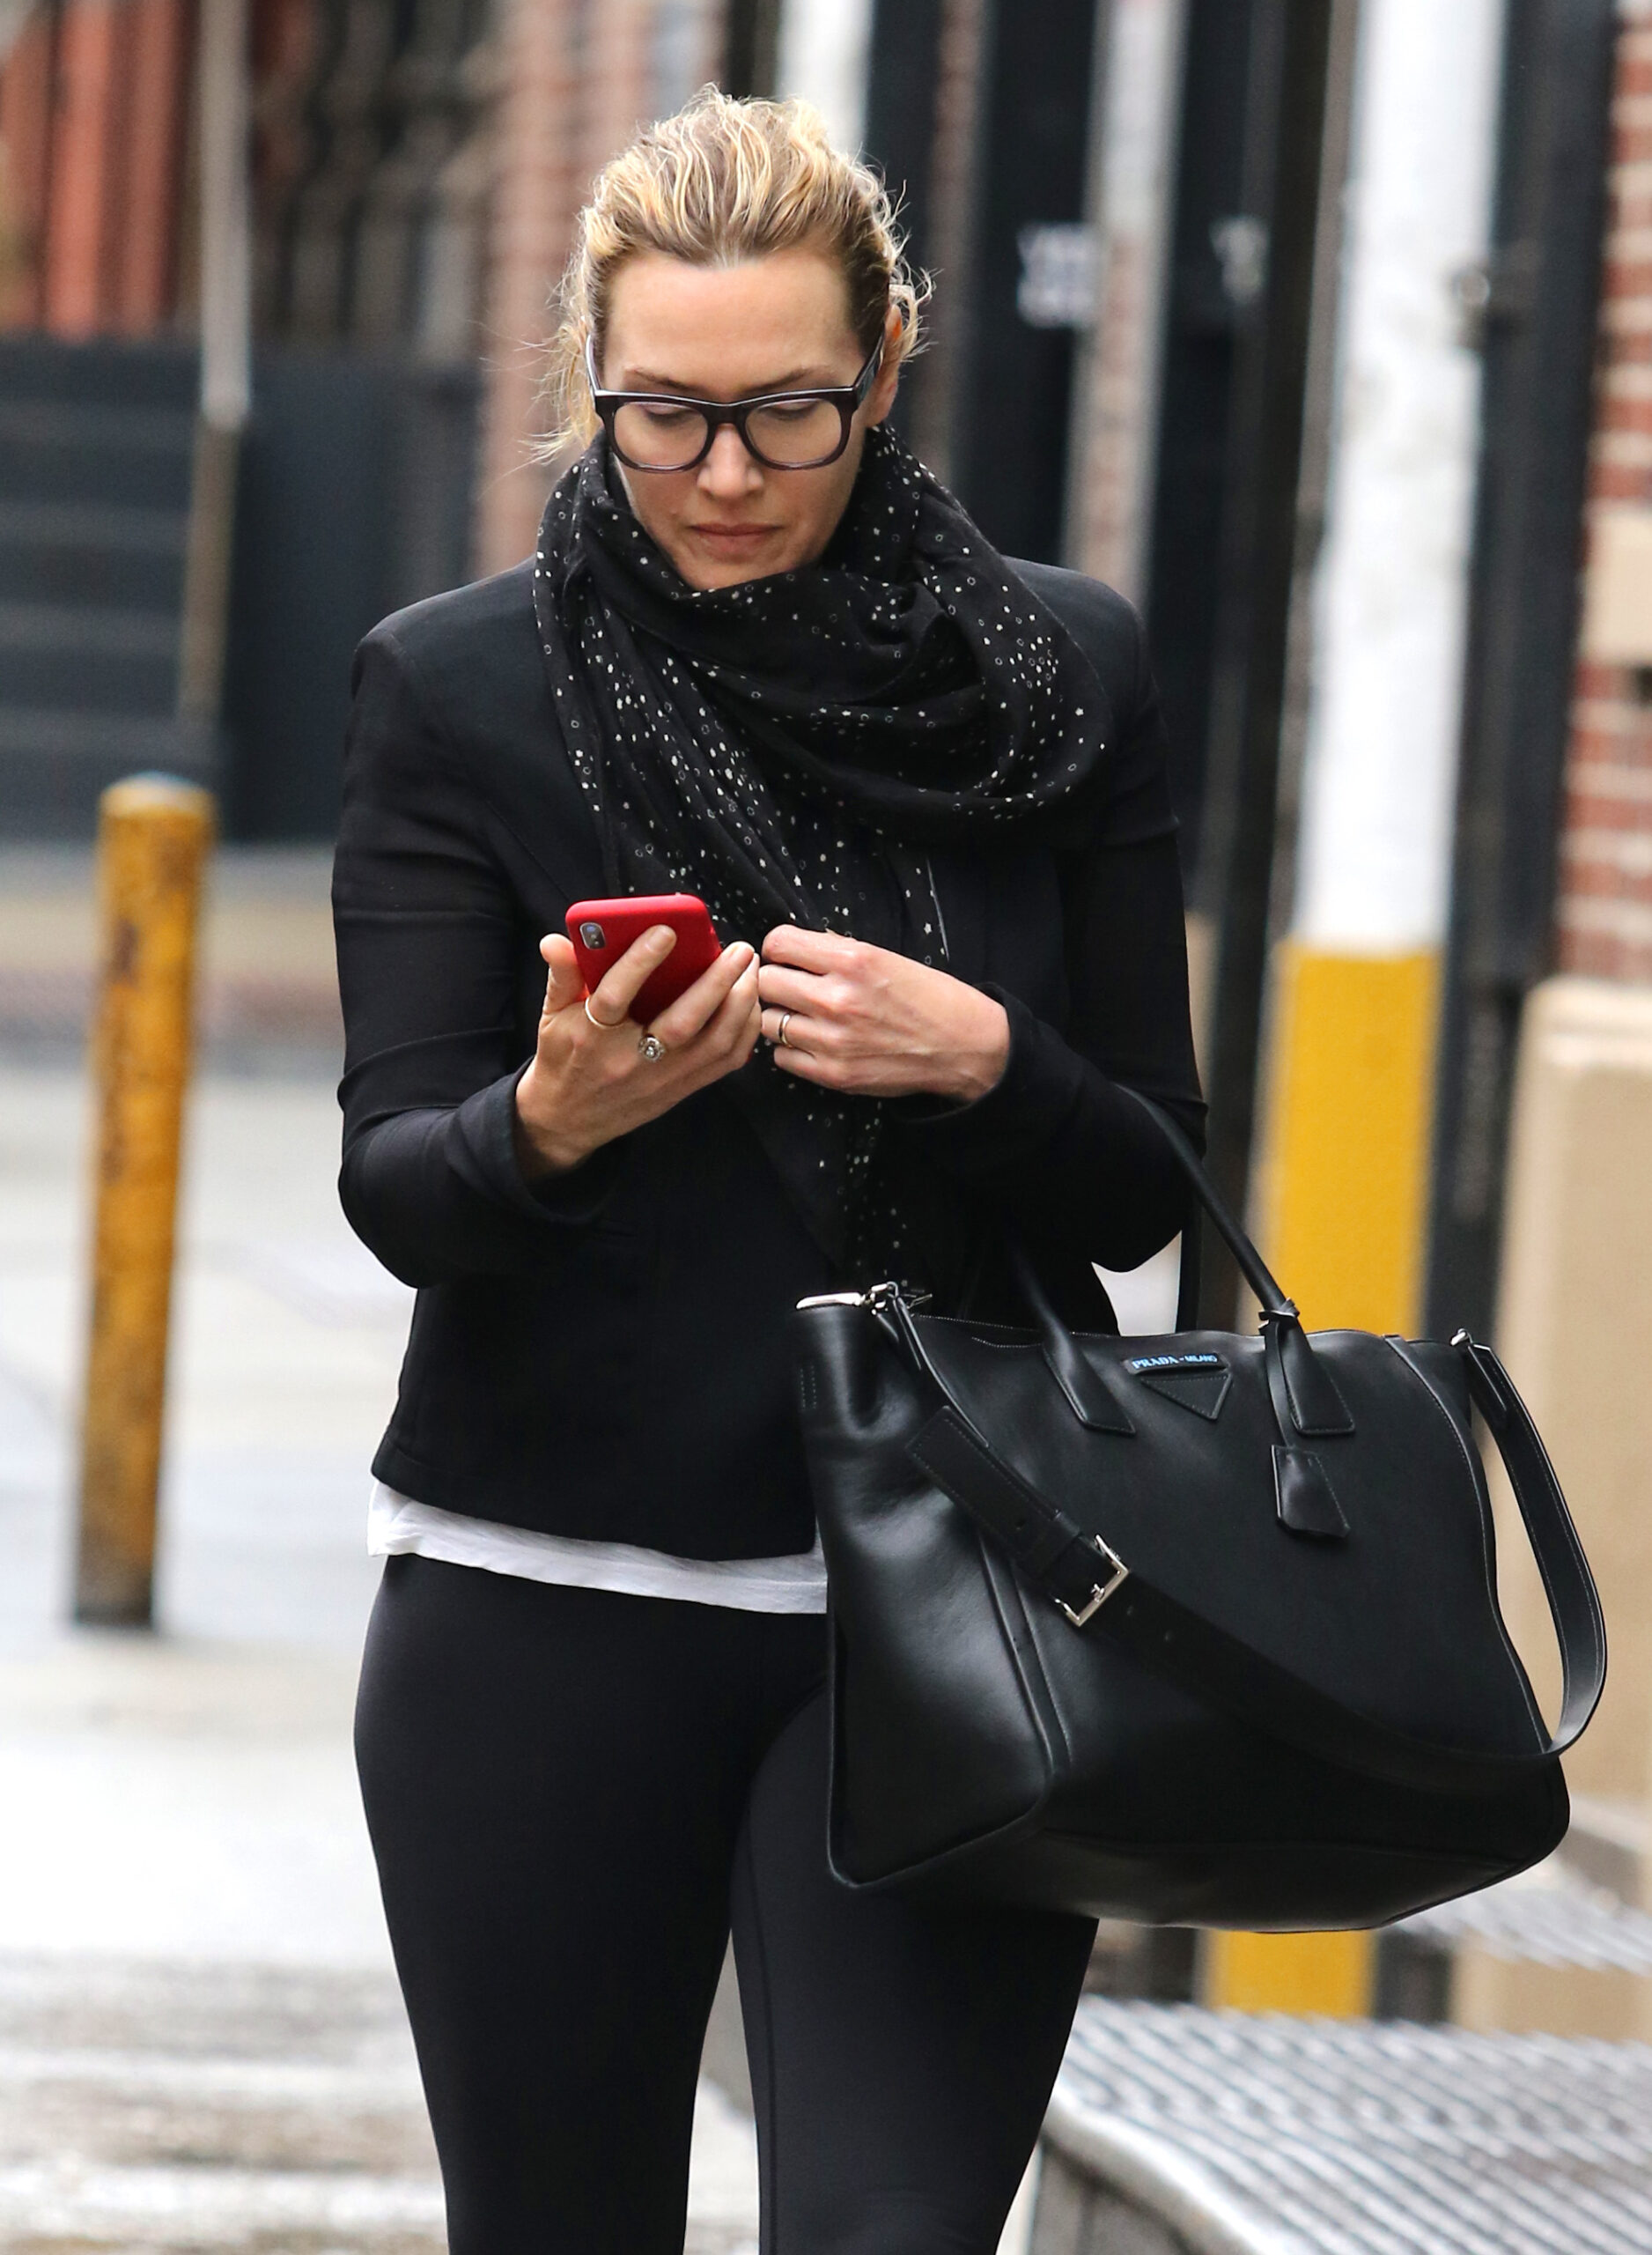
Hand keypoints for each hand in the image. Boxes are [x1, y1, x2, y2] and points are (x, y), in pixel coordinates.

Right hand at [514, 924, 761, 1177]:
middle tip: (738, 949)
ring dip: (740, 1004)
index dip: (640, 961)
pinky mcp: (681, 1090)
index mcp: (591, 1036)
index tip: (666, 930)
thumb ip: (561, 975)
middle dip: (716, 983)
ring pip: (713, 1043)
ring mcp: (661, 1079)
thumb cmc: (564, 1057)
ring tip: (750, 969)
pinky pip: (725, 1062)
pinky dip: (744, 1031)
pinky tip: (750, 1002)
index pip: (615, 995)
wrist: (568, 1120)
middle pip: (681, 1022)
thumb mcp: (552, 1016)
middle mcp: (629, 1060)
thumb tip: (555, 940)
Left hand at [756, 926, 1009, 1102]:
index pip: (778, 943)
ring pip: (767, 1021)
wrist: (963, 1047)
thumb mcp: (886, 957)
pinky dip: (791, 1048)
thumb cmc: (929, 998)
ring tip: (804, 1016)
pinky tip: (813, 1041)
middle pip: (766, 982)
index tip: (788, 957)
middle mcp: (837, 999)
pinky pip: (781, 1056)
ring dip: (780, 1016)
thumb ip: (837, 952)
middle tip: (793, 987)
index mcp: (853, 961)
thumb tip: (796, 949)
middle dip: (776, 981)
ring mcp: (832, 1040)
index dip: (779, 949)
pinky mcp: (833, 1074)